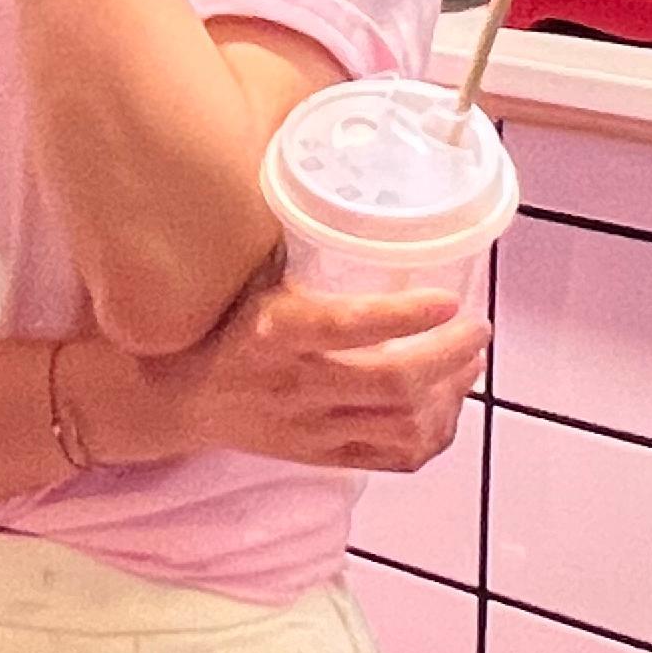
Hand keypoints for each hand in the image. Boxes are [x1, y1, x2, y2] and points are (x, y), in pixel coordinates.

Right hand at [106, 276, 490, 473]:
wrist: (172, 396)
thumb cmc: (216, 321)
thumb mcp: (246, 278)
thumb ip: (296, 247)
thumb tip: (354, 194)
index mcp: (274, 332)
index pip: (346, 327)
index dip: (403, 315)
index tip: (447, 298)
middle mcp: (296, 384)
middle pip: (393, 383)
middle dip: (450, 357)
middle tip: (478, 329)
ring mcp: (311, 428)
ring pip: (402, 426)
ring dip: (449, 396)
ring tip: (468, 365)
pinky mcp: (320, 457)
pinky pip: (393, 458)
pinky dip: (431, 436)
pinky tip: (445, 407)